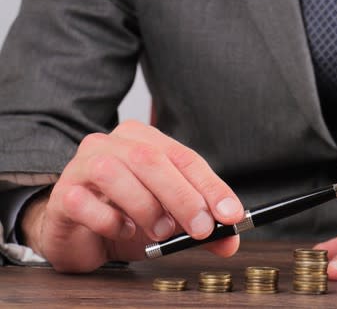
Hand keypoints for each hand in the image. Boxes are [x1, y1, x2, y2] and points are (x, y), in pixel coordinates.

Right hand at [20, 120, 244, 272]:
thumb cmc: (126, 217)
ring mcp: (82, 165)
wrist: (80, 234)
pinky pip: (84, 203)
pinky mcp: (62, 194)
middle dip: (182, 197)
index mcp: (144, 140)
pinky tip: (122, 230)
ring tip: (159, 232)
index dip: (210, 186)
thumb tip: (229, 240)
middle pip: (151, 160)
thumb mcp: (170, 220)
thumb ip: (199, 227)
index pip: (184, 157)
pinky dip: (109, 221)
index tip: (230, 214)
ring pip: (115, 174)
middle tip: (201, 229)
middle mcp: (112, 144)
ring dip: (146, 207)